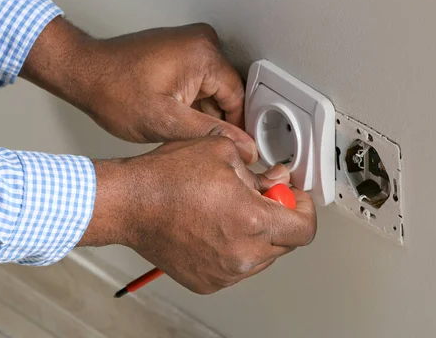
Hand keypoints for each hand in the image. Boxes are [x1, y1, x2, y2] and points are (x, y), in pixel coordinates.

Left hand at [21, 17, 257, 163]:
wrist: (83, 73)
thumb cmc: (113, 90)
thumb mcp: (166, 122)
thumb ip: (210, 133)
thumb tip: (243, 145)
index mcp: (204, 54)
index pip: (238, 97)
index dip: (236, 128)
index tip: (231, 148)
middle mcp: (202, 41)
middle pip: (226, 92)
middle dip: (214, 119)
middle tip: (195, 141)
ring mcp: (190, 43)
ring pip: (212, 89)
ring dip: (201, 111)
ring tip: (177, 126)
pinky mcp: (180, 49)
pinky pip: (199, 81)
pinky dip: (190, 101)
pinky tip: (172, 114)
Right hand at [81, 137, 316, 293]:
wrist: (129, 204)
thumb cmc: (167, 178)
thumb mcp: (223, 153)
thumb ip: (260, 170)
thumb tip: (277, 179)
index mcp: (253, 221)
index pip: (305, 228)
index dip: (305, 209)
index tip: (297, 199)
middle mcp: (242, 254)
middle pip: (286, 243)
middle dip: (281, 217)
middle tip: (262, 197)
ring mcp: (224, 272)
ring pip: (262, 256)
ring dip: (259, 234)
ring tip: (232, 210)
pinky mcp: (208, 281)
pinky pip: (238, 266)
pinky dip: (237, 249)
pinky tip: (217, 226)